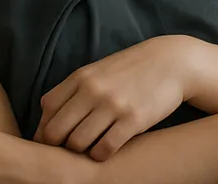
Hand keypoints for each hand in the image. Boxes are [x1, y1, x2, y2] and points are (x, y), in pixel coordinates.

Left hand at [35, 35, 193, 159]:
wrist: (172, 62)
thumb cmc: (132, 69)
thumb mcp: (100, 71)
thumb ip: (74, 91)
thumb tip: (46, 122)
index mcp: (82, 76)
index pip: (47, 110)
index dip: (45, 129)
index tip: (54, 139)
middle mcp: (94, 90)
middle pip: (56, 131)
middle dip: (58, 146)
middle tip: (69, 149)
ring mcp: (113, 105)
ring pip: (77, 144)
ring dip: (80, 152)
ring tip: (90, 148)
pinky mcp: (132, 120)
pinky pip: (103, 150)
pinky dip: (100, 155)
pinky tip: (107, 148)